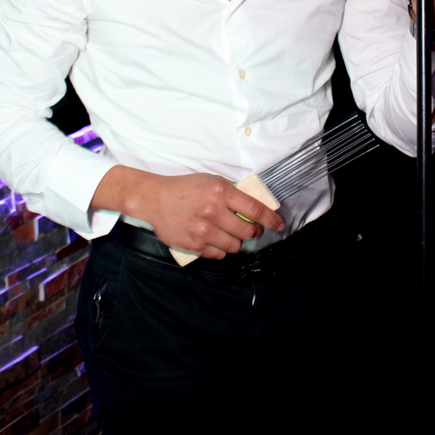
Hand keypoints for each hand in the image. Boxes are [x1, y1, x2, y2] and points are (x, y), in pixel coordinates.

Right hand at [92, 165, 284, 259]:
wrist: (156, 200)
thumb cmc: (185, 188)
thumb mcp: (211, 181)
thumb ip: (233, 192)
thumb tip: (256, 204)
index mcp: (221, 192)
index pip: (255, 210)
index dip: (271, 219)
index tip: (278, 224)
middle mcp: (214, 211)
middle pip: (248, 231)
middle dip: (253, 231)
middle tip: (250, 228)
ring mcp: (204, 230)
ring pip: (235, 245)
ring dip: (237, 241)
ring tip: (230, 233)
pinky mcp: (195, 244)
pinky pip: (219, 254)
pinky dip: (222, 248)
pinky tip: (216, 239)